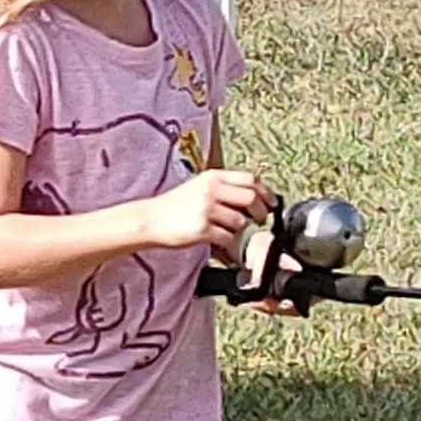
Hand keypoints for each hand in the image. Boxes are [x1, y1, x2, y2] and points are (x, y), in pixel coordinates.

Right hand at [140, 170, 277, 252]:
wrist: (149, 219)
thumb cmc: (174, 206)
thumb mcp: (198, 187)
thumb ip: (223, 188)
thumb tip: (256, 198)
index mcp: (211, 177)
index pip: (250, 179)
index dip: (266, 192)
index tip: (270, 203)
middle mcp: (210, 190)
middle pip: (252, 198)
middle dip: (261, 212)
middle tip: (258, 220)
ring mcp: (206, 209)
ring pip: (242, 221)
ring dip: (240, 230)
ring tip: (229, 231)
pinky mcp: (202, 229)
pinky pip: (229, 238)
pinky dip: (229, 243)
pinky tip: (220, 240)